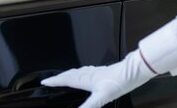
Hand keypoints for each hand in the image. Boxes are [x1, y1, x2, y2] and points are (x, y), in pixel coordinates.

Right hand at [41, 49, 155, 107]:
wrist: (131, 72)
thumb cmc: (118, 82)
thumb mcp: (102, 98)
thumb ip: (88, 106)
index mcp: (85, 79)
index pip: (65, 80)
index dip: (54, 81)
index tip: (45, 82)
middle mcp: (88, 74)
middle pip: (69, 75)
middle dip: (58, 77)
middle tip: (50, 80)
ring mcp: (94, 72)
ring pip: (76, 72)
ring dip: (67, 74)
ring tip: (63, 77)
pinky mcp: (100, 72)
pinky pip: (84, 71)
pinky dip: (77, 73)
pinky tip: (83, 75)